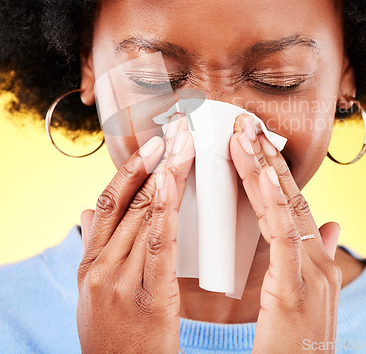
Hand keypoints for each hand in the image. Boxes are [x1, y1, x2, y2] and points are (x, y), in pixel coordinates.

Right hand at [77, 114, 193, 353]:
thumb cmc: (113, 331)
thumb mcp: (92, 289)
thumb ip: (93, 247)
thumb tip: (87, 211)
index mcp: (91, 260)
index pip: (108, 201)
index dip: (130, 167)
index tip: (154, 141)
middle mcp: (102, 264)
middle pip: (130, 199)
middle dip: (156, 160)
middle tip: (178, 129)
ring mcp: (121, 279)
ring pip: (145, 214)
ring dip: (167, 173)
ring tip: (184, 143)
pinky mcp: (149, 295)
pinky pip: (158, 244)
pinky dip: (166, 210)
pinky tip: (174, 183)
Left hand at [230, 115, 341, 353]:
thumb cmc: (296, 346)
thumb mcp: (305, 296)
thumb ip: (316, 256)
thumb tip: (331, 224)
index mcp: (316, 261)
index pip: (292, 203)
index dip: (274, 169)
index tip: (253, 140)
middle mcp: (319, 260)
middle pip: (290, 196)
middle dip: (267, 157)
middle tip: (245, 122)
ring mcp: (314, 272)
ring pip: (287, 207)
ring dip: (265, 167)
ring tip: (245, 134)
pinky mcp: (299, 287)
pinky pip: (287, 236)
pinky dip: (277, 203)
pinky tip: (267, 174)